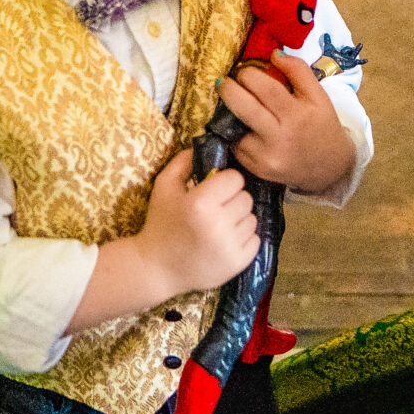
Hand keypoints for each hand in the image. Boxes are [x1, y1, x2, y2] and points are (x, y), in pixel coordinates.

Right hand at [138, 149, 256, 294]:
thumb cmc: (160, 224)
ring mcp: (229, 246)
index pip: (236, 179)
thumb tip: (206, 144)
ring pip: (253, 219)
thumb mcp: (163, 186)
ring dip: (240, 219)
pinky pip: (255, 240)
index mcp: (200, 203)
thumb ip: (184, 161)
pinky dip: (244, 238)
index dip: (226, 182)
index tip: (215, 189)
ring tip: (221, 225)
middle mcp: (217, 224)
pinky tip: (226, 240)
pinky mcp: (238, 263)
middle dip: (234, 200)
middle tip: (218, 208)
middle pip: (246, 198)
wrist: (157, 268)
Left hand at [216, 53, 355, 194]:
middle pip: (244, 108)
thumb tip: (273, 53)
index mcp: (297, 116)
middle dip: (228, 90)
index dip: (249, 75)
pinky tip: (245, 127)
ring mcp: (266, 157)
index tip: (244, 71)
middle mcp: (280, 138)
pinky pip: (237, 146)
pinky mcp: (257, 169)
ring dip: (230, 113)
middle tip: (224, 82)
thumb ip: (298, 70)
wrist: (329, 166)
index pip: (266, 90)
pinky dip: (236, 134)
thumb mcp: (318, 95)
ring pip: (235, 129)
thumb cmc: (321, 125)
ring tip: (236, 105)